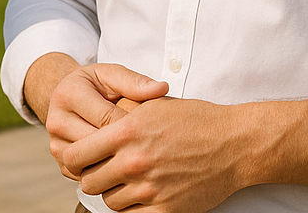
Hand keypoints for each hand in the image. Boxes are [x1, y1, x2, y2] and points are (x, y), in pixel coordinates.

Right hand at [44, 62, 167, 178]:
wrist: (68, 98)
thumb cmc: (96, 85)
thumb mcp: (112, 75)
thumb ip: (135, 81)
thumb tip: (162, 88)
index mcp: (68, 94)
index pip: (107, 118)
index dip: (134, 127)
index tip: (155, 130)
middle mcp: (56, 121)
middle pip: (98, 145)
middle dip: (127, 149)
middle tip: (153, 151)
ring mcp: (55, 145)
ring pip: (91, 165)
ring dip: (117, 166)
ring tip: (141, 161)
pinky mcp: (61, 163)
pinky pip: (87, 176)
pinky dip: (108, 176)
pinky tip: (125, 170)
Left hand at [60, 96, 307, 211]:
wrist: (234, 144)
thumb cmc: (194, 120)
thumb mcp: (152, 105)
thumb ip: (118, 116)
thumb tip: (89, 126)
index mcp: (126, 131)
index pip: (77, 154)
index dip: (72, 158)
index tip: (77, 159)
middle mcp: (135, 161)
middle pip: (89, 181)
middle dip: (92, 176)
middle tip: (101, 171)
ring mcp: (151, 187)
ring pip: (110, 201)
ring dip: (113, 193)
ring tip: (125, 181)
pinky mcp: (167, 208)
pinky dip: (132, 208)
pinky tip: (140, 195)